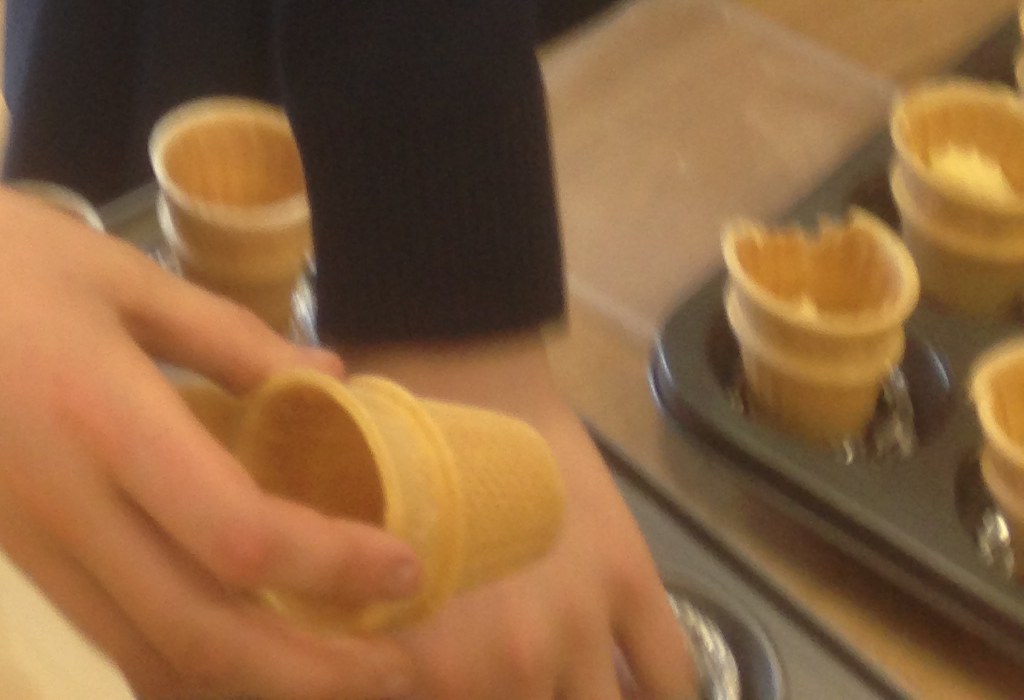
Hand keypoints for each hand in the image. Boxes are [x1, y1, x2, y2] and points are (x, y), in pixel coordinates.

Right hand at [0, 161, 427, 697]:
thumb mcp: (110, 264)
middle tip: (399, 667)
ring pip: (152, 658)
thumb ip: (221, 330)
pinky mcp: (6, 549)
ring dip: (251, 682)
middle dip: (314, 672)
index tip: (406, 560)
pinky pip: (105, 635)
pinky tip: (229, 643)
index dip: (334, 566)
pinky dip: (180, 660)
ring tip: (329, 668)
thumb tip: (329, 378)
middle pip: (207, 639)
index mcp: (105, 417)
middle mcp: (71, 504)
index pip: (239, 537)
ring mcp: (31, 541)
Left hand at [341, 338, 693, 699]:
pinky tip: (636, 689)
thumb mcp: (365, 573)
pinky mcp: (631, 580)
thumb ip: (385, 644)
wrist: (449, 370)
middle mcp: (515, 664)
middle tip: (512, 673)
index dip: (442, 696)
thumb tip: (387, 677)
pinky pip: (670, 676)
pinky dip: (662, 694)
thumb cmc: (384, 465)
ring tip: (569, 679)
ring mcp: (580, 624)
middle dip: (524, 697)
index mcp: (438, 667)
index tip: (453, 681)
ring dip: (586, 696)